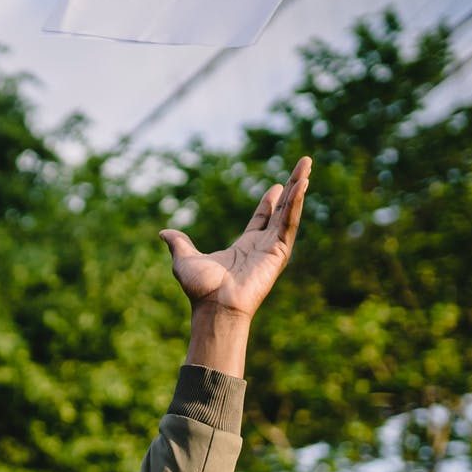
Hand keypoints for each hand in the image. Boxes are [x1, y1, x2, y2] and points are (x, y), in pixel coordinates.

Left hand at [160, 157, 309, 319]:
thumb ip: (179, 243)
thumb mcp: (185, 259)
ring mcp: (273, 248)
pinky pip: (289, 222)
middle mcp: (262, 246)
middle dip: (292, 188)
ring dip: (299, 188)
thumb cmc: (201, 289)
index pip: (262, 219)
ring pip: (289, 211)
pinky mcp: (279, 251)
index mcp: (244, 247)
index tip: (277, 185)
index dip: (270, 202)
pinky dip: (295, 203)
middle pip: (281, 210)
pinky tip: (301, 185)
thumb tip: (163, 233)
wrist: (214, 305)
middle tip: (303, 166)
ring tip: (307, 166)